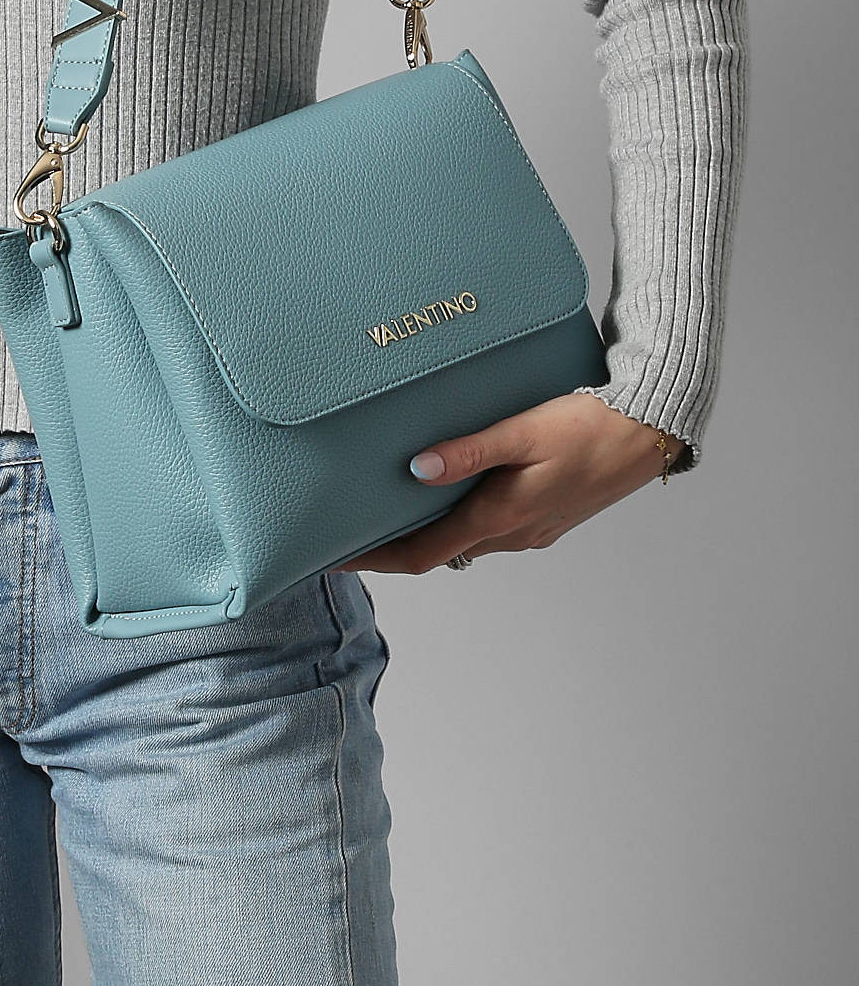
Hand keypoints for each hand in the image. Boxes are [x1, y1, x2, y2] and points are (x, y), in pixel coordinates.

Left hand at [333, 393, 684, 573]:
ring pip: (466, 539)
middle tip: (351, 530)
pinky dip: (460, 519)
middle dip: (394, 547)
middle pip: (439, 550)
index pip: (421, 553)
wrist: (649, 431)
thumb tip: (415, 468)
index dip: (375, 559)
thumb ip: (468, 450)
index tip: (335, 555)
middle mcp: (515, 533)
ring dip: (428, 532)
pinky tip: (449, 493)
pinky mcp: (548, 515)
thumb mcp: (523, 431)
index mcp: (502, 516)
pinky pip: (492, 526)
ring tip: (389, 510)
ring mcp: (534, 529)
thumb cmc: (589, 426)